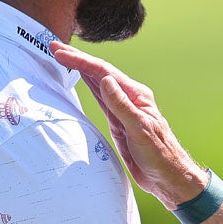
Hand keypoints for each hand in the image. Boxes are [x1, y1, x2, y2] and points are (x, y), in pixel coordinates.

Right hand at [50, 41, 205, 205]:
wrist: (167, 177)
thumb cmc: (159, 154)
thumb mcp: (139, 129)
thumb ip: (121, 105)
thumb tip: (105, 80)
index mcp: (136, 95)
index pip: (104, 72)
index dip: (81, 61)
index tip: (61, 52)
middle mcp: (129, 98)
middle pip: (99, 73)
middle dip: (77, 59)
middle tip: (55, 46)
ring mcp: (122, 109)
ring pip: (98, 83)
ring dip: (81, 69)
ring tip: (63, 56)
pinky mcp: (118, 121)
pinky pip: (100, 98)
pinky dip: (88, 85)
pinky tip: (81, 78)